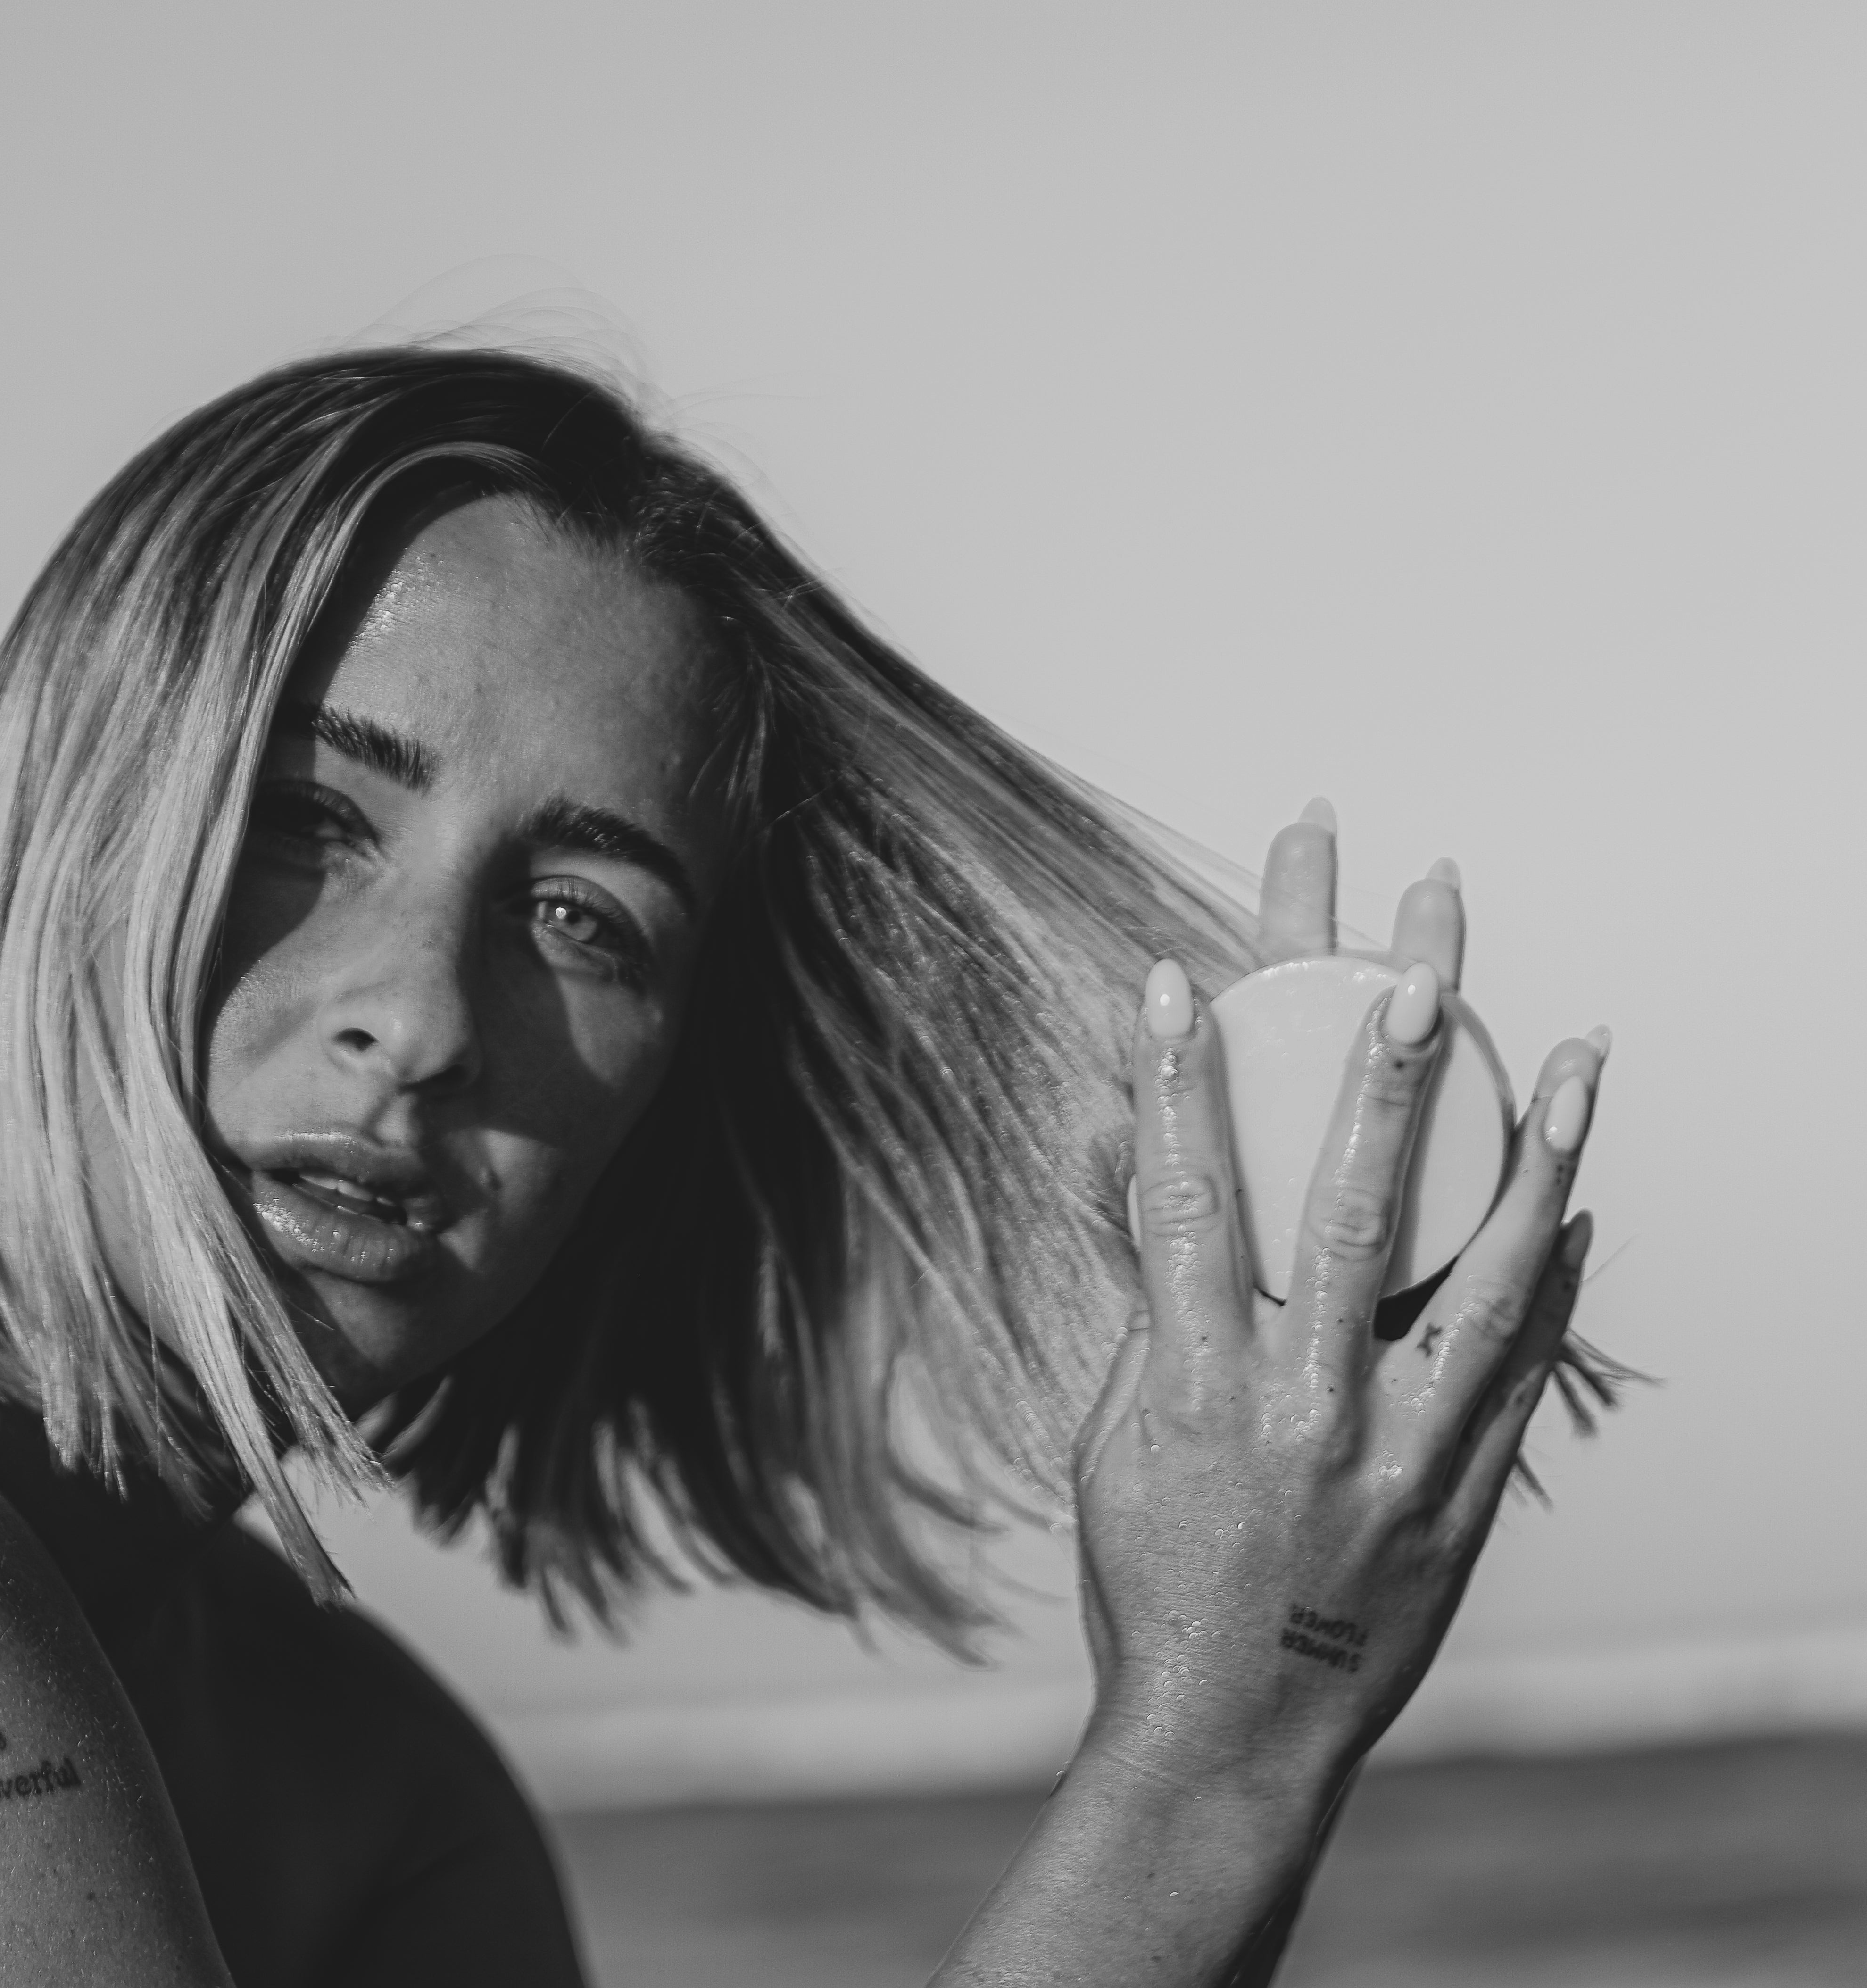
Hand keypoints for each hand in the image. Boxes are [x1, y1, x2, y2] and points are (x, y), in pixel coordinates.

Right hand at [1073, 802, 1602, 1824]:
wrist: (1232, 1737)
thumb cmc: (1152, 1574)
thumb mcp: (1109, 1436)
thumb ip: (1130, 1294)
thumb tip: (1108, 1152)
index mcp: (1194, 1388)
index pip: (1184, 1205)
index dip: (1174, 1084)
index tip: (1176, 974)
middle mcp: (1303, 1410)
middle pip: (1351, 1209)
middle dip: (1385, 1069)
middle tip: (1423, 954)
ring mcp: (1398, 1455)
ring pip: (1482, 1277)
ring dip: (1534, 1153)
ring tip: (1578, 1047)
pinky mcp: (1463, 1494)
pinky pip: (1521, 1364)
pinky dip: (1551, 1270)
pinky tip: (1582, 1187)